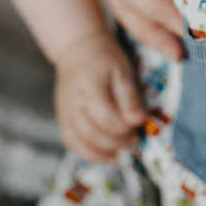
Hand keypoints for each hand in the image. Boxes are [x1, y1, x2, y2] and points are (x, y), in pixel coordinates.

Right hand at [54, 32, 144, 161]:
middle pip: (93, 135)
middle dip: (118, 142)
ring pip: (80, 143)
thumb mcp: (123, 71)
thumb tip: (139, 121)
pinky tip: (107, 155)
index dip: (126, 128)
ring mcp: (64, 114)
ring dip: (104, 152)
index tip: (142, 125)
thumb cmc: (105, 59)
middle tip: (135, 139)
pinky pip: (71, 143)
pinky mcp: (63, 120)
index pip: (106, 119)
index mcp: (89, 90)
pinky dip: (89, 153)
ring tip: (123, 150)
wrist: (78, 51)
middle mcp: (72, 105)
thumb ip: (129, 97)